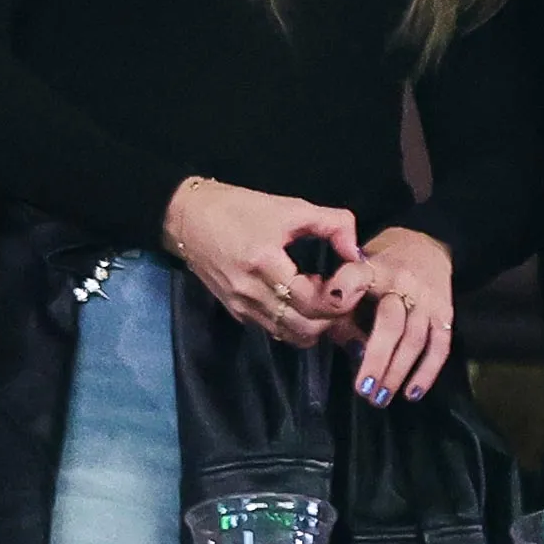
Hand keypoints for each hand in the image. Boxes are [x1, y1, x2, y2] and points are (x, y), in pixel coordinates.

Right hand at [162, 177, 360, 344]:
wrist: (187, 217)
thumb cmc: (240, 208)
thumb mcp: (291, 207)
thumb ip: (333, 224)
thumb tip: (356, 253)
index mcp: (265, 263)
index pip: (313, 302)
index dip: (340, 298)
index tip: (351, 281)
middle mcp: (251, 293)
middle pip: (305, 328)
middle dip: (332, 316)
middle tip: (344, 293)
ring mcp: (241, 307)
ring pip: (291, 336)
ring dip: (315, 323)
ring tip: (322, 296)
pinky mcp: (236, 312)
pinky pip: (274, 330)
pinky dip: (295, 323)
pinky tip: (300, 299)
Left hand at [323, 226, 454, 406]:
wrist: (427, 244)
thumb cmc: (381, 265)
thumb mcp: (358, 271)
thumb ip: (346, 304)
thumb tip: (339, 343)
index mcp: (374, 268)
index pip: (357, 274)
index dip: (345, 287)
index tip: (332, 303)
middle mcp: (403, 282)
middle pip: (391, 323)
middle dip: (376, 358)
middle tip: (363, 389)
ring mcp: (428, 299)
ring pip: (414, 339)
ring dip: (397, 372)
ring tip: (380, 398)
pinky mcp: (445, 312)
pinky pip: (439, 346)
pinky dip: (427, 372)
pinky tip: (412, 393)